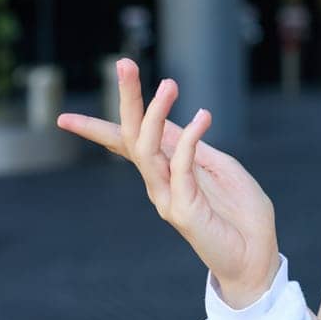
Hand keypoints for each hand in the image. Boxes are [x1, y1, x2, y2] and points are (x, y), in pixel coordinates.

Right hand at [55, 59, 279, 307]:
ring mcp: (167, 196)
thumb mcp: (220, 169)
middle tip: (124, 64)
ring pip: (147, 147)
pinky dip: (189, 138)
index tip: (63, 119)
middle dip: (127, 100)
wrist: (257, 255)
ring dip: (155, 112)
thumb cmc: (241, 214)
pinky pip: (181, 166)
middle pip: (130, 136)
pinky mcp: (184, 208)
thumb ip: (194, 148)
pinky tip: (203, 116)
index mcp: (165, 172)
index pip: (125, 144)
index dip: (97, 129)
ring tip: (170, 84)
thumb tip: (170, 122)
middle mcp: (159, 183)